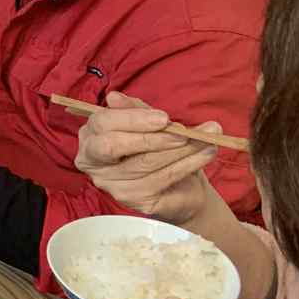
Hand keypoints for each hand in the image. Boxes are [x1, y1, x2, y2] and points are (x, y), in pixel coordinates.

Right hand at [74, 91, 221, 225]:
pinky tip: (206, 153)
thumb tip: (114, 97)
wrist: (183, 186)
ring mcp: (112, 184)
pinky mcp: (134, 200)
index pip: (102, 123)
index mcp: (92, 137)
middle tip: (183, 132)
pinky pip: (163, 178)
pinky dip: (190, 163)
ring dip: (181, 149)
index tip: (163, 117)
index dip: (132, 119)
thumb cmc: (161, 148)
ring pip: (145, 162)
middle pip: (113, 145)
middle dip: (151, 137)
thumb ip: (134, 110)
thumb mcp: (149, 123)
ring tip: (207, 138)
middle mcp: (94, 162)